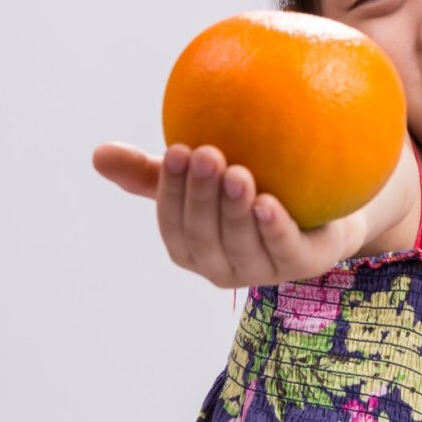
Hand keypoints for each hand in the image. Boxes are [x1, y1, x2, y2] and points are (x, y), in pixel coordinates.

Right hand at [92, 142, 366, 287]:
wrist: (325, 206)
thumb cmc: (250, 189)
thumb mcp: (201, 179)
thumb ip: (153, 173)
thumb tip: (97, 153)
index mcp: (190, 248)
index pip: (173, 222)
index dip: (172, 189)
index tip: (177, 150)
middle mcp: (220, 266)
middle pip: (204, 234)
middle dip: (202, 195)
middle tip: (207, 154)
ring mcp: (260, 271)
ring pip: (240, 243)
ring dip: (235, 209)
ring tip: (237, 172)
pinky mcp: (299, 265)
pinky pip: (283, 249)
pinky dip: (273, 228)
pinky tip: (268, 203)